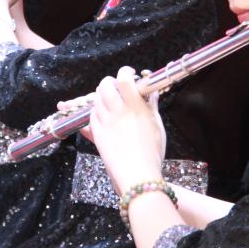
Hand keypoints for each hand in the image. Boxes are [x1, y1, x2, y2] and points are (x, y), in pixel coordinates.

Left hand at [86, 66, 166, 196]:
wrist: (138, 175)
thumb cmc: (152, 153)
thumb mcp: (157, 126)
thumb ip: (152, 106)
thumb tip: (151, 93)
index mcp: (135, 108)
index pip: (124, 80)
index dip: (125, 72)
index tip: (129, 73)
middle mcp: (118, 112)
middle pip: (105, 86)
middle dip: (109, 82)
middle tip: (116, 86)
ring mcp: (105, 123)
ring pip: (96, 100)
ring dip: (102, 96)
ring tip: (110, 100)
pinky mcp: (97, 134)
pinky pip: (91, 116)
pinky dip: (96, 111)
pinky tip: (104, 114)